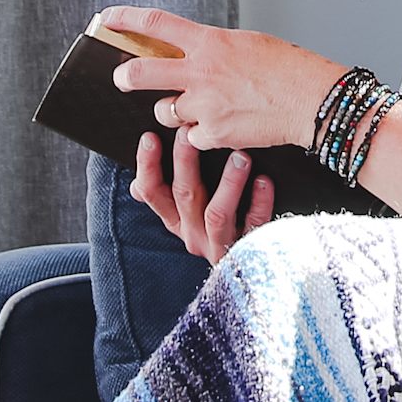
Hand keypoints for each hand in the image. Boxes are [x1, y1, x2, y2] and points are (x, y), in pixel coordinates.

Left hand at [95, 6, 346, 154]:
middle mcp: (201, 71)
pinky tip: (221, 128)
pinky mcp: (214, 133)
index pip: (155, 24)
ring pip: (165, 111)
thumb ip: (215, 48)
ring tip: (194, 109)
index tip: (107, 18)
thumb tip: (193, 53)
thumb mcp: (247, 44)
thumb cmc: (289, 69)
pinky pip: (192, 138)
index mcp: (210, 42)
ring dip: (173, 112)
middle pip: (142, 72)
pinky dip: (201, 136)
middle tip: (123, 79)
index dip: (125, 19)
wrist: (312, 100)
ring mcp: (204, 104)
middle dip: (126, 77)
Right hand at [135, 128, 275, 263]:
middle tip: (191, 133)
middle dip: (184, 162)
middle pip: (184, 196)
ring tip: (241, 156)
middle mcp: (193, 234)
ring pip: (217, 215)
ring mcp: (219, 245)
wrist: (250, 268)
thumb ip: (166, 194)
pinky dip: (259, 203)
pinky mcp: (248, 250)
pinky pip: (253, 225)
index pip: (151, 193)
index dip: (147, 166)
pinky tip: (264, 182)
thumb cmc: (218, 227)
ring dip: (228, 183)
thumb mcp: (186, 215)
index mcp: (175, 221)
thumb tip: (137, 180)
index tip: (150, 138)